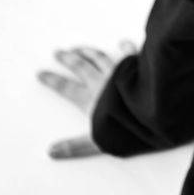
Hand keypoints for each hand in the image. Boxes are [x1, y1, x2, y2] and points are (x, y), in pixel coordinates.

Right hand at [36, 41, 136, 157]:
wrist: (153, 113)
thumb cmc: (128, 127)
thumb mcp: (98, 142)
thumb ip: (76, 146)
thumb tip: (52, 152)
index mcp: (91, 100)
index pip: (67, 88)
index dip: (53, 81)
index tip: (41, 73)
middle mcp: (102, 82)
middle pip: (81, 67)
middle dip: (68, 59)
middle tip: (58, 52)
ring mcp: (119, 73)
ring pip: (100, 58)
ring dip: (88, 52)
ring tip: (80, 47)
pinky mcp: (135, 68)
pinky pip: (129, 54)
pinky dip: (125, 47)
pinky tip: (123, 42)